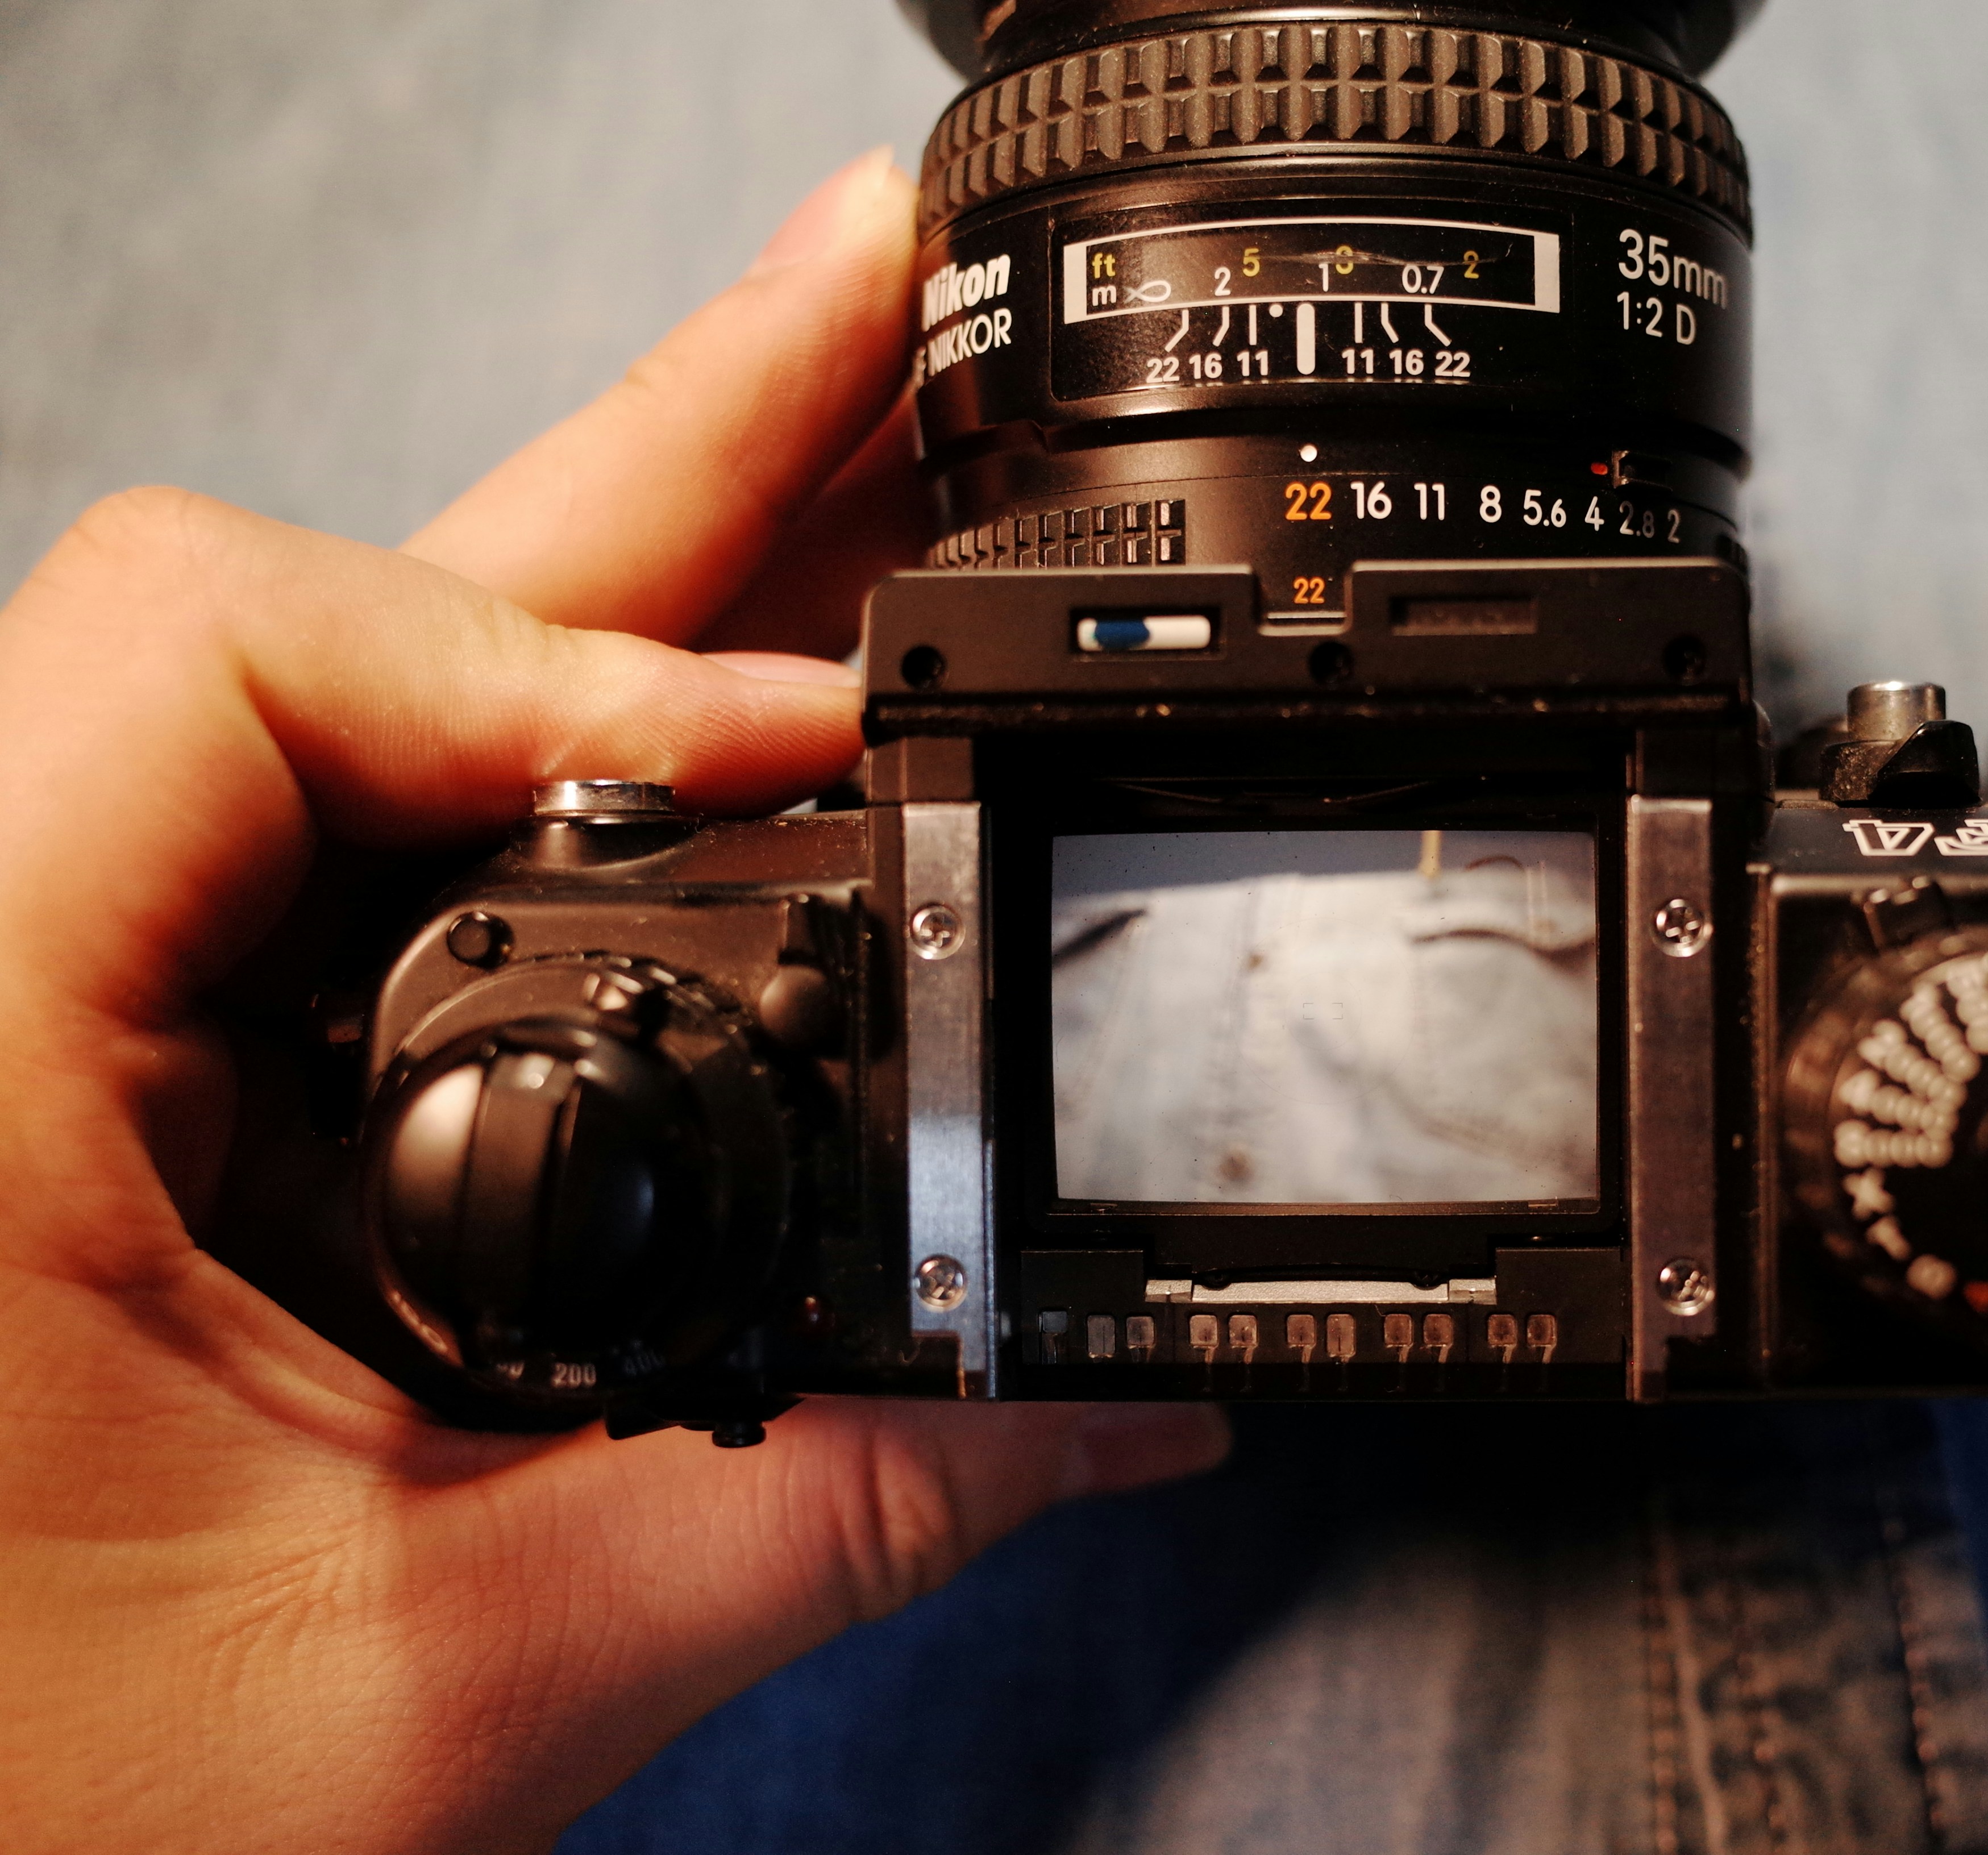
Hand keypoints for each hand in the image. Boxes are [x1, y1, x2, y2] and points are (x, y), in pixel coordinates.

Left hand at [0, 152, 1226, 1853]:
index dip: (568, 645)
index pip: (232, 649)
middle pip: (353, 616)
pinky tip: (726, 736)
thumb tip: (1102, 1392)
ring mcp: (47, 997)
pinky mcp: (123, 1061)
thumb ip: (808, 1511)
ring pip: (367, 704)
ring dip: (631, 597)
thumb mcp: (441, 1691)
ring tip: (856, 474)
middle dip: (672, 474)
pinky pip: (365, 838)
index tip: (818, 742)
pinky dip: (569, 772)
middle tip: (891, 314)